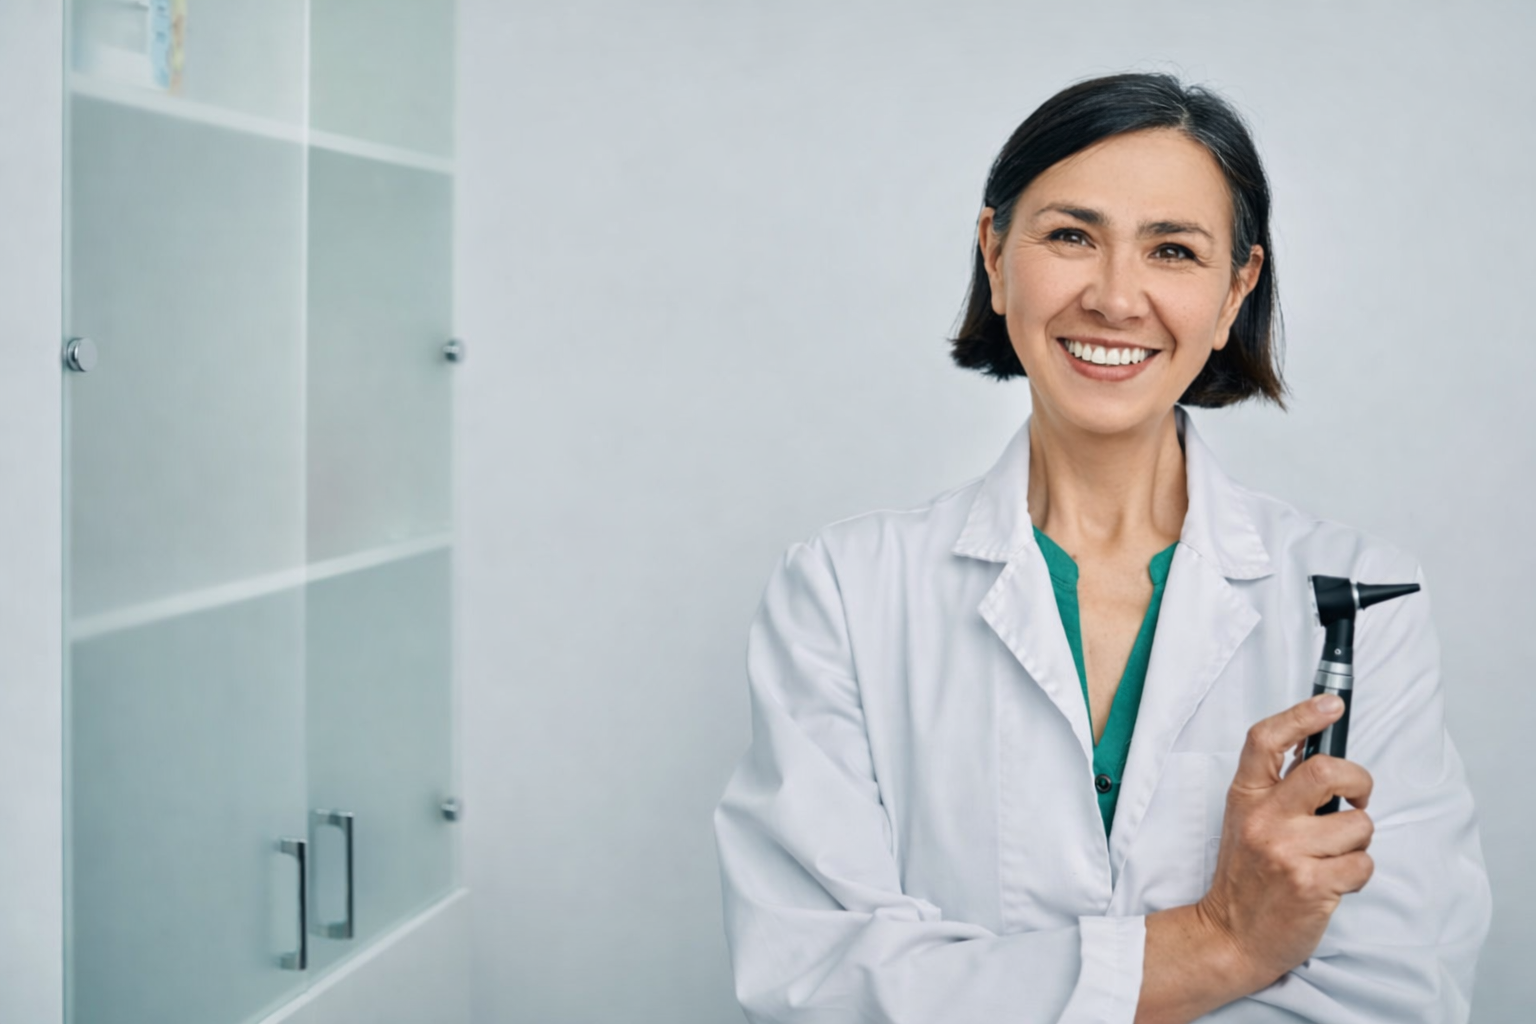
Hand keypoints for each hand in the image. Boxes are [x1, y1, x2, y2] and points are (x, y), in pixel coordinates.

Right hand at [1196, 694, 1375, 987]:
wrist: (1230, 934)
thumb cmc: (1248, 874)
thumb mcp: (1247, 819)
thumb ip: (1278, 789)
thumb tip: (1325, 755)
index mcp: (1246, 795)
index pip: (1266, 740)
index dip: (1302, 715)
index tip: (1331, 704)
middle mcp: (1264, 818)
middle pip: (1327, 771)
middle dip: (1359, 781)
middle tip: (1356, 799)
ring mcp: (1287, 851)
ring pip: (1358, 825)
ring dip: (1358, 842)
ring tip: (1333, 856)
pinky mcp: (1312, 885)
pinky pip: (1363, 864)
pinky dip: (1357, 874)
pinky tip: (1333, 882)